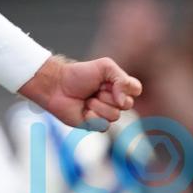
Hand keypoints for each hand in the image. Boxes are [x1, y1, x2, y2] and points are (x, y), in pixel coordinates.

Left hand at [21, 56, 141, 130]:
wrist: (56, 85)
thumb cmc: (78, 74)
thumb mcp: (104, 67)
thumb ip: (121, 79)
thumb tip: (123, 101)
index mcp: (118, 85)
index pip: (136, 89)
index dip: (125, 87)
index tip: (109, 83)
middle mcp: (115, 100)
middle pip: (127, 105)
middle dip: (108, 96)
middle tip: (95, 90)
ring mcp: (105, 113)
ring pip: (115, 116)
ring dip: (98, 106)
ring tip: (87, 100)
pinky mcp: (95, 124)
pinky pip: (104, 126)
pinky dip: (93, 117)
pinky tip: (83, 110)